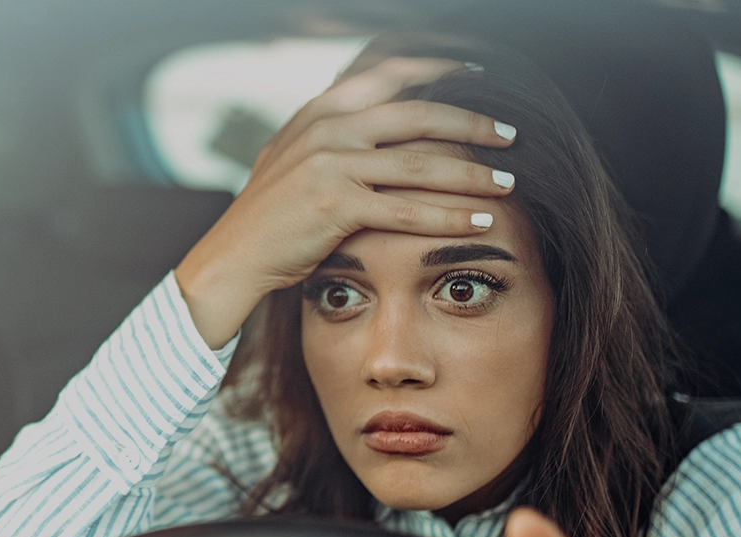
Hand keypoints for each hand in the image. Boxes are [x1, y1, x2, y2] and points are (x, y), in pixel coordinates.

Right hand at [172, 56, 519, 347]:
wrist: (231, 258)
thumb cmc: (267, 217)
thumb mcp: (291, 158)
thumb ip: (329, 135)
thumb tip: (370, 121)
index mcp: (320, 111)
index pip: (390, 76)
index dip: (439, 73)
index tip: (477, 79)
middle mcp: (327, 128)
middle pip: (418, 115)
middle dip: (471, 125)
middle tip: (509, 136)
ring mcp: (330, 164)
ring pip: (420, 164)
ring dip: (471, 173)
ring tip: (507, 182)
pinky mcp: (336, 204)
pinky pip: (407, 208)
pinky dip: (449, 215)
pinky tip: (479, 221)